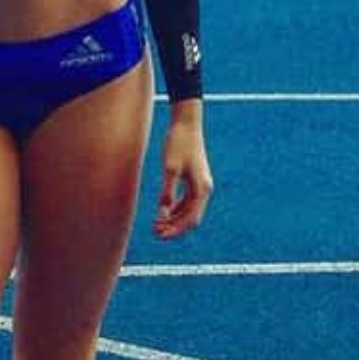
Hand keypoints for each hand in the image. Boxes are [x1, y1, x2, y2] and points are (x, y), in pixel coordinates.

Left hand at [153, 104, 212, 239]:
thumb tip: (162, 215)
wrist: (186, 124)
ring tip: (156, 224)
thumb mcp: (170, 169)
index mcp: (201, 188)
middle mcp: (204, 189)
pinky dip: (175, 209)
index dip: (176, 230)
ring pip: (188, 210)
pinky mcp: (194, 179)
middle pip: (191, 217)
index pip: (191, 219)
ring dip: (174, 219)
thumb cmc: (178, 144)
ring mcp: (200, 184)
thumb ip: (167, 193)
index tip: (160, 235)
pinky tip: (162, 212)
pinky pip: (186, 201)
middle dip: (174, 227)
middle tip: (155, 232)